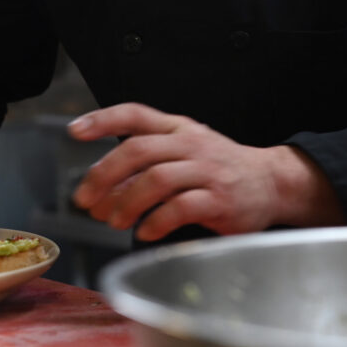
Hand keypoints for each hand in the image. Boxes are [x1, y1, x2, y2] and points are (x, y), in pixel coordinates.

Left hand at [69, 103, 342, 240]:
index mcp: (176, 128)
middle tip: (84, 200)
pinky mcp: (220, 199)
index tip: (74, 131)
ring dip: (126, 202)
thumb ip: (145, 164)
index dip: (102, 120)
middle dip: (103, 174)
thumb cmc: (217, 169)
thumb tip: (101, 188)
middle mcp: (190, 143)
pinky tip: (144, 232)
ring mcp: (206, 170)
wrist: (271, 183)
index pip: (135, 114)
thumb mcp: (183, 151)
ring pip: (156, 179)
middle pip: (137, 150)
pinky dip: (156, 222)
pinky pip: (180, 208)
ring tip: (112, 221)